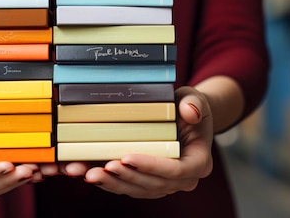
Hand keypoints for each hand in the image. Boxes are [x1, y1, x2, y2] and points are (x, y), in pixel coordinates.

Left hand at [60, 86, 213, 197]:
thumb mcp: (194, 98)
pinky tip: (90, 174)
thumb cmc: (187, 107)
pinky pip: (128, 187)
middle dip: (126, 177)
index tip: (127, 157)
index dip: (150, 166)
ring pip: (138, 189)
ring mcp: (165, 184)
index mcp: (198, 162)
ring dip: (113, 183)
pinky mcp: (148, 183)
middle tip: (104, 166)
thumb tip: (190, 111)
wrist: (184, 117)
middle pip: (154, 184)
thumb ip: (194, 104)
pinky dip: (109, 182)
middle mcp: (183, 179)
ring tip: (91, 173)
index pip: (175, 170)